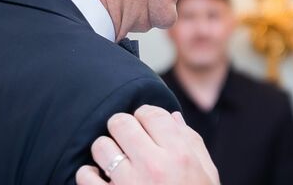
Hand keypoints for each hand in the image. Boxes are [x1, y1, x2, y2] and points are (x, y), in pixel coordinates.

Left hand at [76, 105, 218, 184]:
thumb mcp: (207, 174)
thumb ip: (191, 142)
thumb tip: (172, 117)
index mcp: (180, 155)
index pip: (151, 114)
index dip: (146, 115)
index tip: (145, 125)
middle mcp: (154, 166)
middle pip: (121, 123)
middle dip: (122, 128)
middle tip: (127, 140)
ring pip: (100, 145)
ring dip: (106, 150)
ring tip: (116, 160)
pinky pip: (85, 176)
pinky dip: (89, 175)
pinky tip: (102, 180)